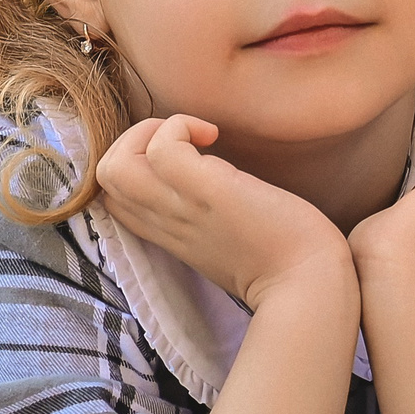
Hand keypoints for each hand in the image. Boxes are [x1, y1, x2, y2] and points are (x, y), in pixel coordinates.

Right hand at [97, 114, 355, 309]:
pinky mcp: (205, 192)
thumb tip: (210, 169)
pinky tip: (214, 135)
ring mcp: (181, 209)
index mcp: (170, 235)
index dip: (135, 165)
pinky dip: (180, 126)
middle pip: (104, 179)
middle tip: (185, 143)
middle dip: (134, 141)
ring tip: (193, 136)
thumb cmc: (285, 260)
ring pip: (113, 165)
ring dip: (147, 132)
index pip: (115, 199)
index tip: (181, 160)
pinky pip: (161, 148)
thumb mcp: (230, 237)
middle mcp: (166, 224)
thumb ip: (208, 213)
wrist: (310, 286)